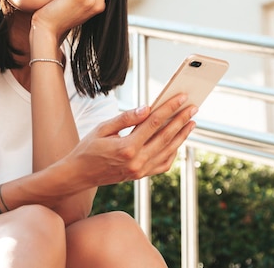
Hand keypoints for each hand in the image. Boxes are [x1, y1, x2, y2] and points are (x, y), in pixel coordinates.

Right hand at [67, 94, 197, 186]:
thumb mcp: (102, 128)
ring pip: (168, 151)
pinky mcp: (140, 176)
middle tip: (194, 107)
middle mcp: (136, 161)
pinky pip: (163, 164)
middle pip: (165, 137)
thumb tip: (147, 108)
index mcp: (126, 147)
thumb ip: (126, 118)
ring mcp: (140, 171)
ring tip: (191, 122)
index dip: (169, 109)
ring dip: (182, 136)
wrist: (79, 174)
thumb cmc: (88, 148)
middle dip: (181, 120)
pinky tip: (177, 140)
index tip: (182, 98)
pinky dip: (173, 152)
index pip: (154, 123)